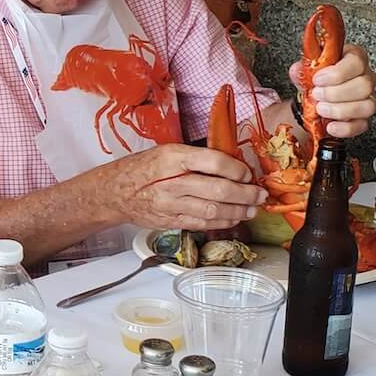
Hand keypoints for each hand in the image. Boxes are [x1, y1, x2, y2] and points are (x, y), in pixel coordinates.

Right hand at [107, 143, 266, 232]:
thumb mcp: (166, 151)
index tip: (248, 172)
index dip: (237, 169)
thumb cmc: (142, 168)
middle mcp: (171, 182)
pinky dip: (222, 222)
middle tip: (260, 194)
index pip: (212, 162)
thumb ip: (196, 157)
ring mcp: (171, 205)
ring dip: (238, 211)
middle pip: (217, 190)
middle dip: (245, 193)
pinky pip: (202, 224)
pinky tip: (234, 218)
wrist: (115, 192)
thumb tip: (231, 164)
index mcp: (172, 158)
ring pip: (213, 211)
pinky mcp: (171, 221)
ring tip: (252, 208)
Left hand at [290, 42, 375, 139]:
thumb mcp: (309, 69)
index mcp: (354, 58)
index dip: (337, 73)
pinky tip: (330, 126)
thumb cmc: (319, 78)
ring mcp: (368, 99)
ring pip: (367, 106)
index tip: (318, 79)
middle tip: (317, 95)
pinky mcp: (364, 118)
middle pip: (364, 85)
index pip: (356, 62)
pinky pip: (361, 125)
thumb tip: (297, 70)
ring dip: (340, 110)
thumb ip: (303, 68)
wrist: (317, 95)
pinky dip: (344, 128)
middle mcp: (366, 78)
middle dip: (336, 93)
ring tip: (321, 109)